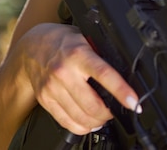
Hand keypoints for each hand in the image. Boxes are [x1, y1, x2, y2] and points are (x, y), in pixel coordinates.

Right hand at [20, 23, 139, 134]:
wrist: (32, 47)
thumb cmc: (63, 41)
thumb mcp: (85, 38)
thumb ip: (100, 53)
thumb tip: (123, 70)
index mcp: (78, 54)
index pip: (104, 75)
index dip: (121, 91)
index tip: (134, 102)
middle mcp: (64, 72)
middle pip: (92, 104)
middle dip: (110, 113)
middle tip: (117, 110)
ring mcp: (53, 88)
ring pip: (80, 117)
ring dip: (97, 121)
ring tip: (104, 117)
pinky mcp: (45, 100)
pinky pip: (66, 121)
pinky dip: (81, 127)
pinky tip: (89, 122)